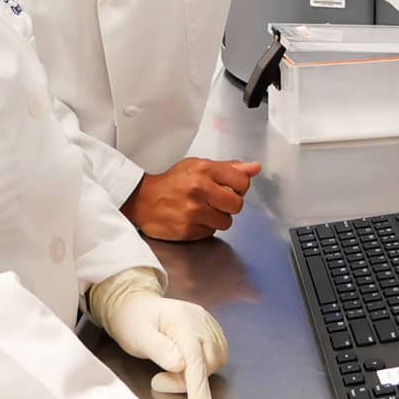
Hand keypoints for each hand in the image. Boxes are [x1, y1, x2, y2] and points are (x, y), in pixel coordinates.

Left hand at [90, 267, 227, 398]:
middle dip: (188, 381)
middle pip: (208, 362)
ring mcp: (207, 323)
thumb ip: (159, 350)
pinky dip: (203, 367)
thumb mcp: (138, 337)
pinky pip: (216, 354)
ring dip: (196, 375)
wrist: (134, 304)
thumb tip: (181, 365)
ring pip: (215, 360)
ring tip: (170, 371)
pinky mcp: (210, 329)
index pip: (195, 359)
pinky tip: (184, 365)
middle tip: (160, 381)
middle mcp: (200, 320)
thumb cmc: (133, 322)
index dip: (199, 388)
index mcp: (181, 319)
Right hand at [121, 157, 261, 240]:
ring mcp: (194, 211)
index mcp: (204, 169)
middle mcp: (200, 189)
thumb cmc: (172, 182)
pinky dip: (205, 227)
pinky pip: (211, 233)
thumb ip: (229, 168)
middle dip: (229, 204)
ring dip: (217, 218)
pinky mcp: (188, 230)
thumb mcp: (198, 166)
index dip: (238, 187)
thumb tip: (254, 168)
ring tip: (202, 210)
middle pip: (237, 204)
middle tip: (215, 200)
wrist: (143, 200)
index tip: (229, 187)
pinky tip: (193, 219)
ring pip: (226, 222)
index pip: (242, 182)